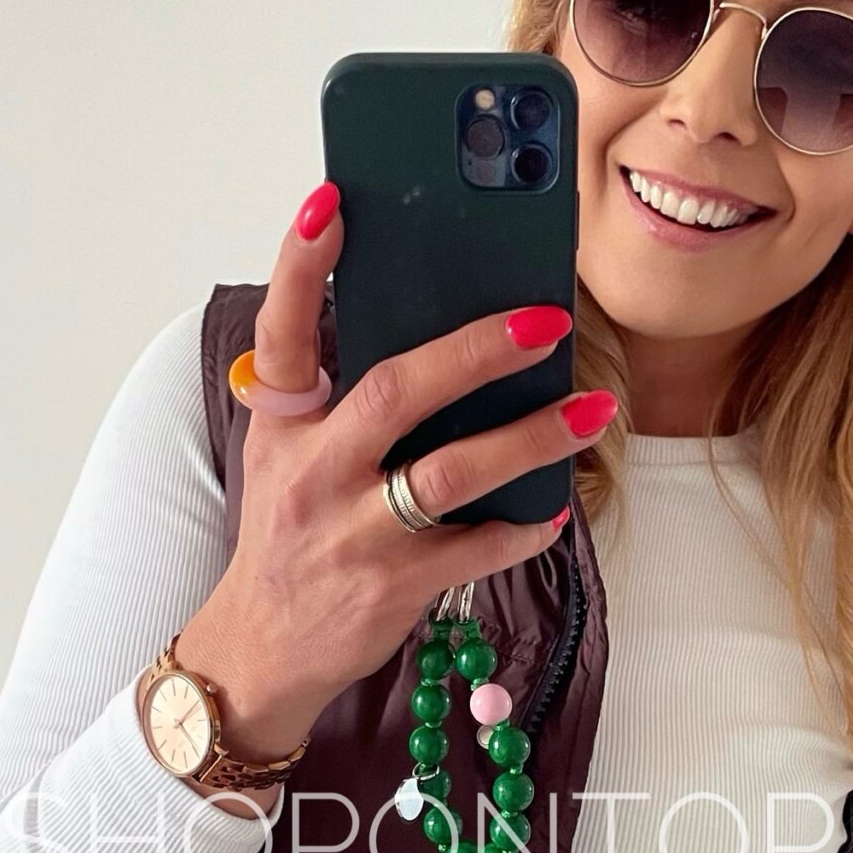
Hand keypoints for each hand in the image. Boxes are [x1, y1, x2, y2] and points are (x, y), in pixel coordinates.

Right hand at [175, 179, 614, 755]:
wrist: (261, 650)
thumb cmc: (293, 534)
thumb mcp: (293, 455)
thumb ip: (346, 397)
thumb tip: (441, 327)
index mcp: (285, 424)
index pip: (281, 331)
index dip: (301, 265)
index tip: (333, 202)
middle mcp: (313, 472)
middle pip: (396, 394)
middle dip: (476, 352)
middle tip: (547, 319)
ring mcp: (353, 532)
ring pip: (451, 474)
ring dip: (530, 440)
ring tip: (591, 410)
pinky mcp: (393, 588)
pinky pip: (475, 550)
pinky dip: (522, 528)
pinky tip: (557, 508)